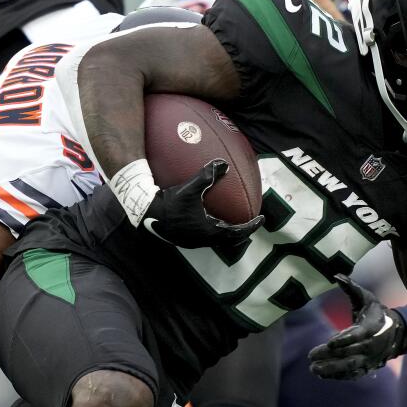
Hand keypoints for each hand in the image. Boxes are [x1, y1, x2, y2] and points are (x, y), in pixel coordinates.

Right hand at [143, 160, 263, 248]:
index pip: (238, 232)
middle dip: (241, 233)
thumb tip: (223, 163)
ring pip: (217, 242)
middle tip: (249, 224)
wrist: (146, 214)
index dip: (251, 226)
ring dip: (227, 234)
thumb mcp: (190, 188)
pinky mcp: (184, 240)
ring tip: (231, 223)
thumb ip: (207, 176)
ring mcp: (193, 242)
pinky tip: (209, 222)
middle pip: (229, 241)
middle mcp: (203, 240)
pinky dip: (214, 233)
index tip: (260, 219)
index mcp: (210, 231)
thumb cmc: (170, 203)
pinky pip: (206, 239)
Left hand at [307, 275, 406, 379]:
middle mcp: (371, 345)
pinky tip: (322, 375)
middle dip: (330, 356)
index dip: (344, 339)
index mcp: (372, 327)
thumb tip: (337, 275)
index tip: (329, 342)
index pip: (358, 335)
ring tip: (313, 369)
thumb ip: (351, 288)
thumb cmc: (375, 312)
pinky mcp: (368, 367)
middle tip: (311, 356)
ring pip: (350, 366)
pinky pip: (353, 374)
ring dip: (332, 369)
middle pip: (350, 353)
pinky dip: (338, 376)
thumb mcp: (366, 298)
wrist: (396, 332)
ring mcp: (370, 358)